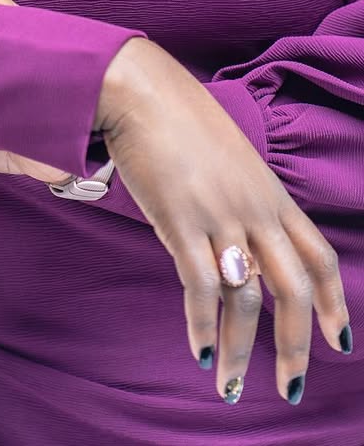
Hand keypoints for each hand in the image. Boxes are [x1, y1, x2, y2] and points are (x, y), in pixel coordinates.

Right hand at [96, 37, 350, 403]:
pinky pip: (199, 287)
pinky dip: (201, 326)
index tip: (339, 344)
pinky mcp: (180, 221)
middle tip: (290, 389)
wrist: (139, 90)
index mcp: (271, 194)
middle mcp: (255, 210)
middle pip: (294, 290)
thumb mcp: (229, 159)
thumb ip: (241, 199)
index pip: (320, 258)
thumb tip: (237, 242)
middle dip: (296, 348)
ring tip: (230, 386)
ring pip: (246, 299)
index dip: (335, 305)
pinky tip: (199, 351)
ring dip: (241, 351)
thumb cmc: (177, 118)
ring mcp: (219, 216)